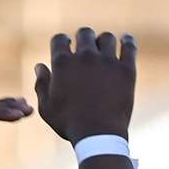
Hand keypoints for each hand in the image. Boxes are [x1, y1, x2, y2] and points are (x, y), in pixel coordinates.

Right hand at [34, 28, 137, 143]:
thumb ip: (41, 84)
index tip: (67, 46)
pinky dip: (127, 41)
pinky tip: (126, 41)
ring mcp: (106, 61)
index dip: (62, 42)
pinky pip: (128, 47)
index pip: (59, 39)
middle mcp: (84, 56)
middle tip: (87, 47)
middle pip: (84, 33)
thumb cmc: (69, 124)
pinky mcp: (125, 69)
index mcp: (62, 63)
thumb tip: (40, 66)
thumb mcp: (47, 108)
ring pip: (106, 37)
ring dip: (103, 41)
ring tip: (105, 49)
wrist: (98, 135)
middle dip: (84, 38)